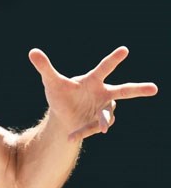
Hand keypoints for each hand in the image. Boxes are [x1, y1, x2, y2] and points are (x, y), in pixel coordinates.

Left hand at [29, 46, 157, 140]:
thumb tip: (32, 51)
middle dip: (138, 90)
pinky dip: (81, 132)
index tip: (125, 49)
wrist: (62, 114)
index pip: (104, 68)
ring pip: (108, 115)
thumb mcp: (51, 81)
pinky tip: (70, 137)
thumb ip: (44, 67)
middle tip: (154, 88)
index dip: (113, 59)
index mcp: (93, 81)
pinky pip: (90, 128)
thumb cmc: (61, 93)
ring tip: (103, 128)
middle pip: (123, 90)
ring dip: (104, 120)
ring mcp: (102, 110)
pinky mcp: (95, 124)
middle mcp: (103, 94)